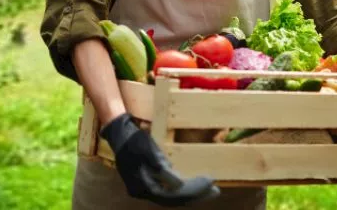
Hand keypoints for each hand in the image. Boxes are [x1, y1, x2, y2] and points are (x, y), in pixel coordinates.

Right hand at [101, 113, 220, 206]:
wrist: (120, 136)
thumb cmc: (135, 141)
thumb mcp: (148, 150)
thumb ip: (161, 167)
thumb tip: (177, 184)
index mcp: (142, 187)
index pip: (171, 196)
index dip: (192, 191)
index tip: (210, 181)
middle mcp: (144, 192)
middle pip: (174, 200)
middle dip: (196, 196)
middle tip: (216, 191)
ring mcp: (146, 189)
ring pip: (172, 198)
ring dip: (192, 195)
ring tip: (211, 191)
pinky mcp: (150, 183)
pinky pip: (169, 191)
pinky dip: (184, 190)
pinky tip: (196, 186)